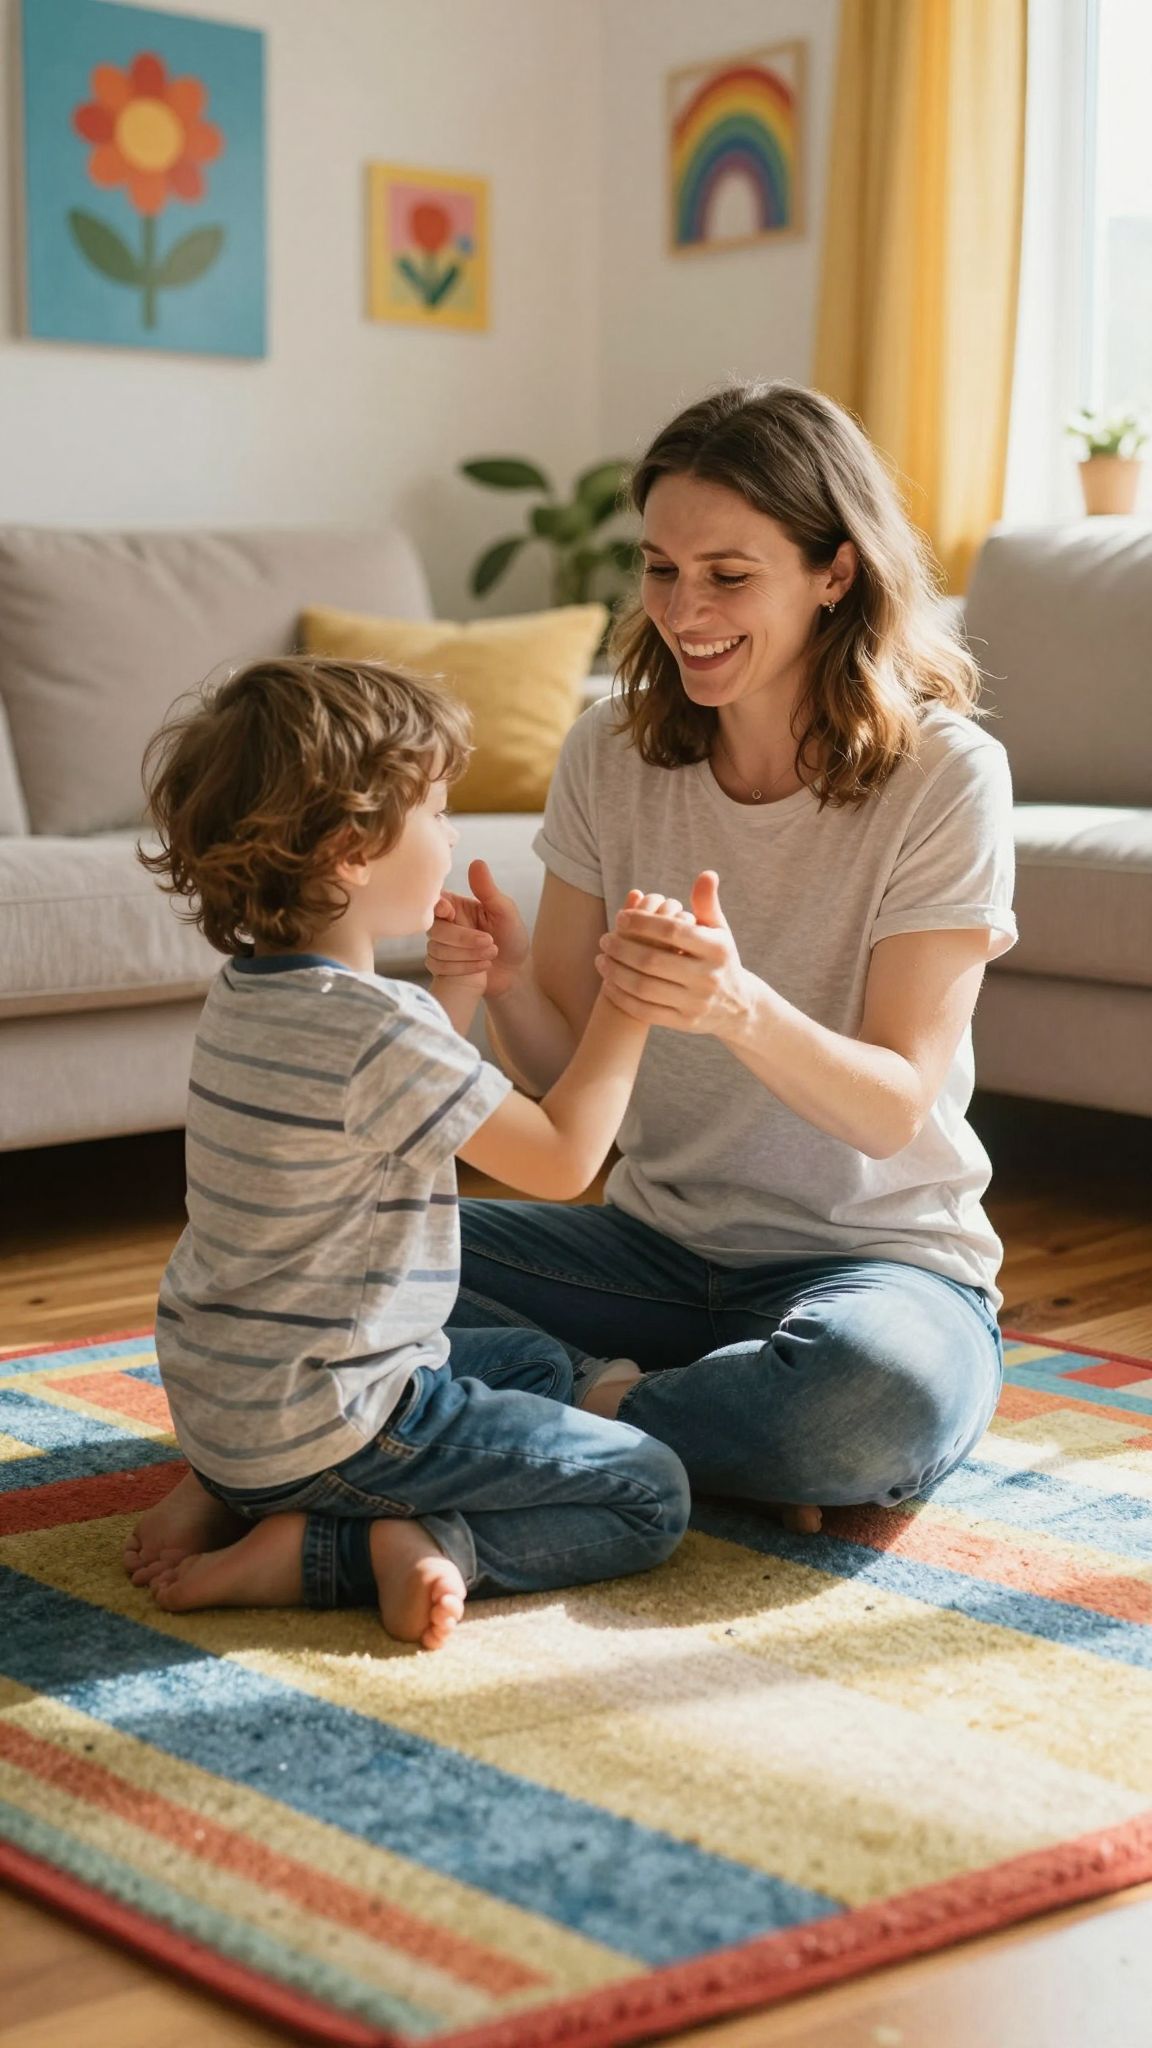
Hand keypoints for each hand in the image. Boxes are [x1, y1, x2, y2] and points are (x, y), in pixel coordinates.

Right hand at [425, 859, 530, 1000]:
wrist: (515, 972)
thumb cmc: (512, 938)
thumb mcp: (505, 912)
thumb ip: (488, 890)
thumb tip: (476, 862)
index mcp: (456, 906)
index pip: (434, 901)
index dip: (437, 907)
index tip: (450, 912)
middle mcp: (445, 925)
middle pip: (434, 929)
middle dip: (462, 939)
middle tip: (490, 942)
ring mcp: (441, 946)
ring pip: (437, 950)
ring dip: (467, 955)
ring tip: (492, 954)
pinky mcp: (441, 967)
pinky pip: (438, 967)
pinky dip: (462, 969)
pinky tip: (482, 968)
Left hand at [596, 871, 754, 1035]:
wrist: (737, 1006)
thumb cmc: (719, 957)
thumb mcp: (718, 930)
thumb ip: (707, 903)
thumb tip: (706, 874)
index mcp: (718, 949)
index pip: (673, 931)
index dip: (642, 923)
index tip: (621, 917)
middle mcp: (708, 978)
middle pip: (652, 961)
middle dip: (622, 948)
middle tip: (604, 939)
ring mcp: (696, 1003)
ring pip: (644, 988)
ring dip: (616, 972)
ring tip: (601, 959)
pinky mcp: (684, 1023)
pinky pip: (645, 1011)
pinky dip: (622, 997)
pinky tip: (609, 983)